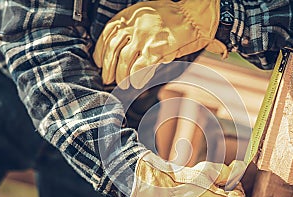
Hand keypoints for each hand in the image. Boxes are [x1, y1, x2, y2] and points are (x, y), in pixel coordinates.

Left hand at [93, 0, 226, 88]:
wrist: (194, 16)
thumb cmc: (174, 16)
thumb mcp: (147, 16)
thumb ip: (133, 31)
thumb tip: (124, 50)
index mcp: (130, 15)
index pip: (107, 34)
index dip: (100, 50)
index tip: (98, 60)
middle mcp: (135, 25)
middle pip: (112, 49)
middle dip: (107, 67)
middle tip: (107, 78)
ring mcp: (144, 38)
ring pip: (124, 60)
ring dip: (121, 76)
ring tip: (122, 84)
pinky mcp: (156, 49)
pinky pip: (141, 67)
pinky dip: (137, 78)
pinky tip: (137, 84)